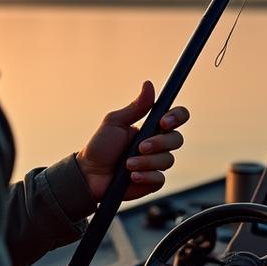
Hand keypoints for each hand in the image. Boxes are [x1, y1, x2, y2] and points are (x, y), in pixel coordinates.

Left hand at [76, 80, 190, 200]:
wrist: (89, 175)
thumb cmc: (101, 146)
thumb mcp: (115, 122)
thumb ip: (135, 107)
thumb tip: (148, 84)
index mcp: (152, 127)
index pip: (177, 117)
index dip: (176, 117)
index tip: (162, 122)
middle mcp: (158, 144)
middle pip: (177, 139)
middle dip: (159, 143)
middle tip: (140, 147)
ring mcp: (156, 163)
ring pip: (168, 160)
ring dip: (146, 162)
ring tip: (127, 165)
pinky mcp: (153, 181)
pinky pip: (160, 178)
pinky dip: (146, 176)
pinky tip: (132, 176)